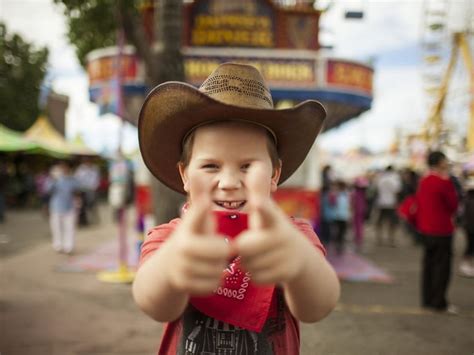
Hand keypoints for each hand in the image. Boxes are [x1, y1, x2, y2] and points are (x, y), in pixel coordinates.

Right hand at [163, 197, 231, 294]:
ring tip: (213, 261)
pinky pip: (212, 285)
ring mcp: (180, 265)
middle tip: (220, 249)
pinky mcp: (182, 284)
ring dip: (220, 268)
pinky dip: (214, 281)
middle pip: (220, 252)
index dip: (202, 206)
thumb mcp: (196, 217)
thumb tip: (198, 170)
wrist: (166, 267)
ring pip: (218, 270)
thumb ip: (200, 197)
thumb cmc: (191, 236)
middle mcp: (181, 245)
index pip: (198, 213)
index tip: (204, 192)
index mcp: (188, 226)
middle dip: (224, 252)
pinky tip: (208, 273)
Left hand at [234, 165, 310, 284]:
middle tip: (253, 243)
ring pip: (248, 264)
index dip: (261, 206)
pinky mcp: (287, 273)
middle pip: (245, 246)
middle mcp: (281, 235)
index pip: (266, 211)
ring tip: (260, 254)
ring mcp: (286, 255)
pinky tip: (264, 266)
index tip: (257, 202)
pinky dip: (256, 274)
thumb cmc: (274, 229)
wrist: (301, 257)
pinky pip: (256, 277)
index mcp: (273, 219)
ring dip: (248, 262)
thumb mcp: (268, 210)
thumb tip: (257, 164)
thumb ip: (259, 191)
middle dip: (244, 247)